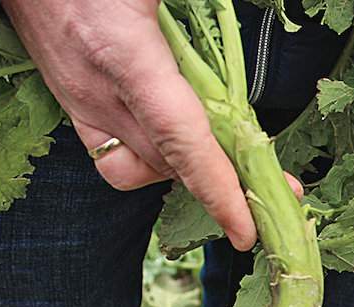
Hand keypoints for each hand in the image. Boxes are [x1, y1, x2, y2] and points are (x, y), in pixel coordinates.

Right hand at [1, 0, 299, 249]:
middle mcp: (99, 91)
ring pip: (143, 167)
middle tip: (282, 191)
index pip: (181, 141)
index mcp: (127, 57)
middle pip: (172, 163)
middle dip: (229, 186)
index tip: (246, 232)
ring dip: (188, 170)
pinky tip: (176, 139)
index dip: (217, 191)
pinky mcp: (70, 100)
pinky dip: (154, 157)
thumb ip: (206, 28)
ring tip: (228, 159)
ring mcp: (81, 100)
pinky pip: (114, 154)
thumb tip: (239, 71)